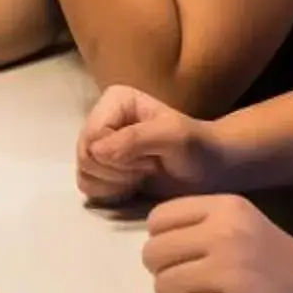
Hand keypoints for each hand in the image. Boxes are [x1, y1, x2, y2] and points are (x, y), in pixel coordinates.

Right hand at [75, 85, 224, 203]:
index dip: (119, 156)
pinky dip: (109, 192)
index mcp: (115, 100)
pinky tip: (133, 186)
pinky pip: (86, 185)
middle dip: (118, 170)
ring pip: (84, 172)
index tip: (152, 157)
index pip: (93, 136)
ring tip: (143, 175)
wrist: (209, 170)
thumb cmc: (197, 148)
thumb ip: (136, 139)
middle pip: (85, 155)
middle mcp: (102, 118)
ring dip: (115, 182)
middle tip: (149, 167)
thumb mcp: (173, 137)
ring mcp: (99, 143)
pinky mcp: (100, 167)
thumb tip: (97, 152)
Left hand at [142, 196, 292, 292]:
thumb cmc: (276, 261)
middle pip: (153, 255)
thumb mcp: (241, 223)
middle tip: (193, 281)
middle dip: (166, 272)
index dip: (163, 241)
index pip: (158, 219)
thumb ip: (198, 224)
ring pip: (164, 287)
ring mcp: (232, 271)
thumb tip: (151, 242)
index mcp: (225, 206)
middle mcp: (226, 233)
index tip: (183, 255)